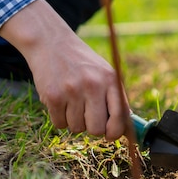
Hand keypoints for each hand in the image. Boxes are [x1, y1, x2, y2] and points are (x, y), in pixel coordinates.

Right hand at [0, 0, 127, 140]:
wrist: (52, 43)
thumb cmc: (83, 65)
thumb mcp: (105, 74)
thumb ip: (116, 99)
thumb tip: (125, 129)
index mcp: (111, 80)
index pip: (120, 116)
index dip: (115, 132)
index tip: (111, 135)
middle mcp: (93, 85)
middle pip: (97, 129)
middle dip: (93, 128)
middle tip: (88, 117)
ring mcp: (72, 91)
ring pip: (77, 128)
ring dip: (74, 121)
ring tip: (73, 103)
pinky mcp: (53, 96)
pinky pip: (60, 124)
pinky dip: (60, 118)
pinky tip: (61, 102)